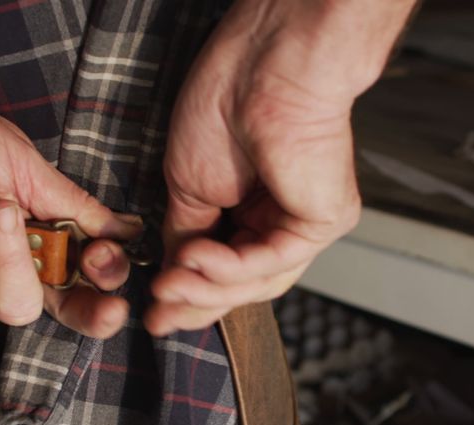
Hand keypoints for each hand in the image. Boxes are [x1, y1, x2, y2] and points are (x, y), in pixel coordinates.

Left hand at [0, 82, 140, 335]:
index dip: (107, 277)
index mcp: (48, 227)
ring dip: (10, 260)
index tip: (106, 260)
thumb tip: (128, 230)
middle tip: (107, 308)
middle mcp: (18, 259)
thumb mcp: (26, 166)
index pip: (90, 270)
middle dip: (91, 312)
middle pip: (68, 309)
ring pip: (18, 308)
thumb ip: (75, 205)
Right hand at [146, 0, 416, 334]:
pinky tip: (196, 259)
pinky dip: (230, 267)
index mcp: (254, 206)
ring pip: (258, 282)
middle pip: (242, 284)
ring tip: (167, 286)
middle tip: (156, 313)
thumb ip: (186, 235)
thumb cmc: (228, 99)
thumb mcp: (189, 184)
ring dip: (206, 289)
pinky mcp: (322, 220)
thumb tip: (172, 276)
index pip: (223, 267)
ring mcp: (305, 221)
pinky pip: (273, 261)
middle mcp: (283, 217)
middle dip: (195, 302)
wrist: (263, 63)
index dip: (187, 293)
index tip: (151, 310)